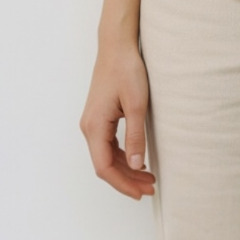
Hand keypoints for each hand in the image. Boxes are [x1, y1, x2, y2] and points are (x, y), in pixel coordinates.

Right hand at [80, 43, 155, 198]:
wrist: (116, 46)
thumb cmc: (126, 70)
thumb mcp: (137, 104)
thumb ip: (135, 136)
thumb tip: (136, 164)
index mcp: (95, 126)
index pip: (104, 167)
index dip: (123, 183)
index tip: (141, 192)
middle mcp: (89, 127)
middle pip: (105, 164)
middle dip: (127, 179)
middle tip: (151, 187)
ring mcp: (92, 122)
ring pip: (106, 155)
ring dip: (126, 168)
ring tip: (148, 177)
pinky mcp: (99, 117)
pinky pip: (108, 144)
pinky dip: (122, 155)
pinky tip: (138, 159)